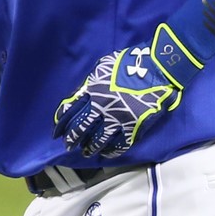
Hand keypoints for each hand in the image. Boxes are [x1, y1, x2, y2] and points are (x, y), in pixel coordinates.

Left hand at [53, 44, 181, 159]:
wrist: (157, 68)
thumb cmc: (131, 62)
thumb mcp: (103, 67)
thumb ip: (91, 82)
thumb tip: (81, 95)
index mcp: (93, 90)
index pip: (71, 110)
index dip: (62, 123)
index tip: (57, 131)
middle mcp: (102, 106)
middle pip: (81, 127)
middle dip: (73, 138)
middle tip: (68, 145)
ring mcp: (118, 118)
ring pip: (98, 140)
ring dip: (90, 148)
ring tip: (87, 153)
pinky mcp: (133, 126)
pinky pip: (120, 144)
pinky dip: (112, 151)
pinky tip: (107, 153)